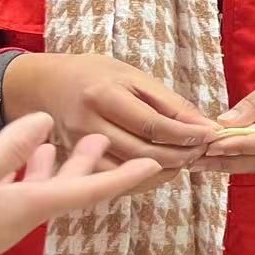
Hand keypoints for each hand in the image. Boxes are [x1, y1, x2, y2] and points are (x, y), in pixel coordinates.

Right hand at [0, 113, 162, 254]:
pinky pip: (11, 193)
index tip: (156, 167)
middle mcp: (17, 218)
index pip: (87, 191)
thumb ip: (6, 152)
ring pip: (36, 189)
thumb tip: (45, 121)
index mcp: (26, 210)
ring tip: (59, 140)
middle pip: (65, 188)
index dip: (123, 177)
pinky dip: (19, 172)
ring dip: (52, 165)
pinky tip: (13, 162)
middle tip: (105, 137)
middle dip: (87, 163)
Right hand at [2, 52, 216, 170]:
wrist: (44, 85)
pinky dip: (140, 179)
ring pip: (127, 172)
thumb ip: (169, 103)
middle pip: (141, 152)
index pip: (152, 124)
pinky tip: (160, 168)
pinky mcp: (72, 163)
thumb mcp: (134, 77)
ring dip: (164, 170)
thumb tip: (205, 125)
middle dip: (179, 155)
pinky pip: (111, 179)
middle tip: (203, 151)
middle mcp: (87, 124)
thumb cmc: (95, 75)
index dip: (185, 134)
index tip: (211, 135)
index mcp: (103, 95)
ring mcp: (76, 147)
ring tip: (186, 159)